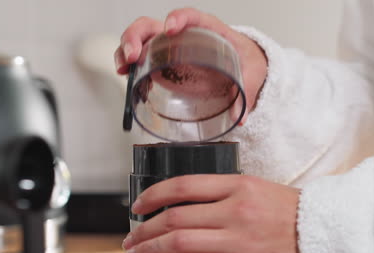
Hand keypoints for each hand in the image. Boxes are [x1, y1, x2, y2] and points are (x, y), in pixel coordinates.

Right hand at [114, 8, 267, 122]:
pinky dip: (128, 64)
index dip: (178, 19)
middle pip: (153, 25)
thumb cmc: (242, 58)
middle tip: (134, 55)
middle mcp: (181, 34)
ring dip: (126, 49)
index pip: (189, 15)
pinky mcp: (160, 62)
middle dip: (137, 36)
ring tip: (123, 67)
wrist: (239, 62)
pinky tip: (125, 75)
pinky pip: (140, 58)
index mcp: (205, 28)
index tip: (170, 29)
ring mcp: (167, 47)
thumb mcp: (250, 71)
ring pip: (140, 38)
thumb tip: (240, 116)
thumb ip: (246, 91)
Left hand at [123, 174, 300, 252]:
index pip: (183, 185)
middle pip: (175, 217)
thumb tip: (184, 204)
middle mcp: (236, 210)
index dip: (153, 194)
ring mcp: (240, 240)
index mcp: (238, 186)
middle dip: (144, 228)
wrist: (324, 232)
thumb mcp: (255, 189)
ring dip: (151, 248)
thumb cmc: (288, 211)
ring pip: (180, 241)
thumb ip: (221, 194)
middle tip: (131, 236)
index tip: (139, 204)